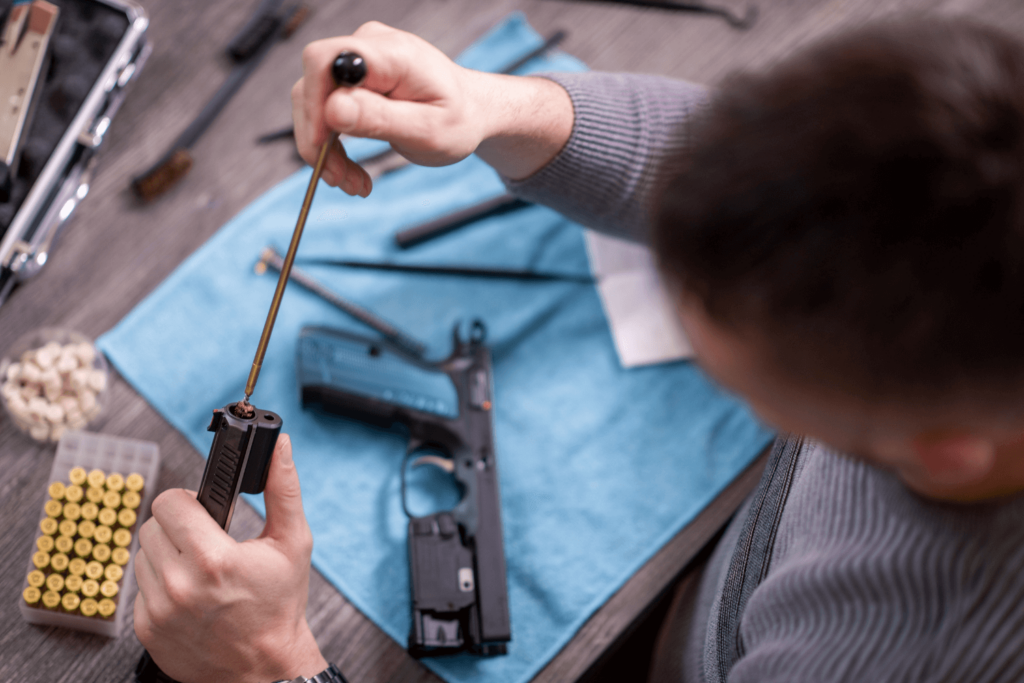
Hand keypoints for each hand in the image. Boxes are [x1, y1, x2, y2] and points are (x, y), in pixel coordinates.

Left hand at [134, 434, 327, 682]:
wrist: (264, 670)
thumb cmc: (280, 604)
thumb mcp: (293, 542)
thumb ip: (284, 489)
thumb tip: (279, 445)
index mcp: (213, 559)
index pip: (168, 503)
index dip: (187, 501)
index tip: (204, 511)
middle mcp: (180, 585)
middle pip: (152, 525)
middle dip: (177, 526)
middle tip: (204, 540)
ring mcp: (159, 610)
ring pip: (142, 555)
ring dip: (166, 554)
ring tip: (198, 568)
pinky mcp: (146, 629)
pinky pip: (140, 587)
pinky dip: (161, 584)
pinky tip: (189, 593)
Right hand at [291, 21, 573, 194]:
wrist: (471, 113)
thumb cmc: (458, 120)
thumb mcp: (427, 130)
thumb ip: (381, 118)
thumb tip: (333, 109)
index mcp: (392, 53)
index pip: (326, 62)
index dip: (314, 104)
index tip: (323, 149)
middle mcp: (368, 46)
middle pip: (312, 84)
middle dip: (318, 138)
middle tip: (340, 181)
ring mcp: (359, 59)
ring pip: (314, 101)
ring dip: (324, 149)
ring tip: (353, 183)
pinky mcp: (353, 77)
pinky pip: (325, 108)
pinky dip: (331, 145)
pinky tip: (350, 171)